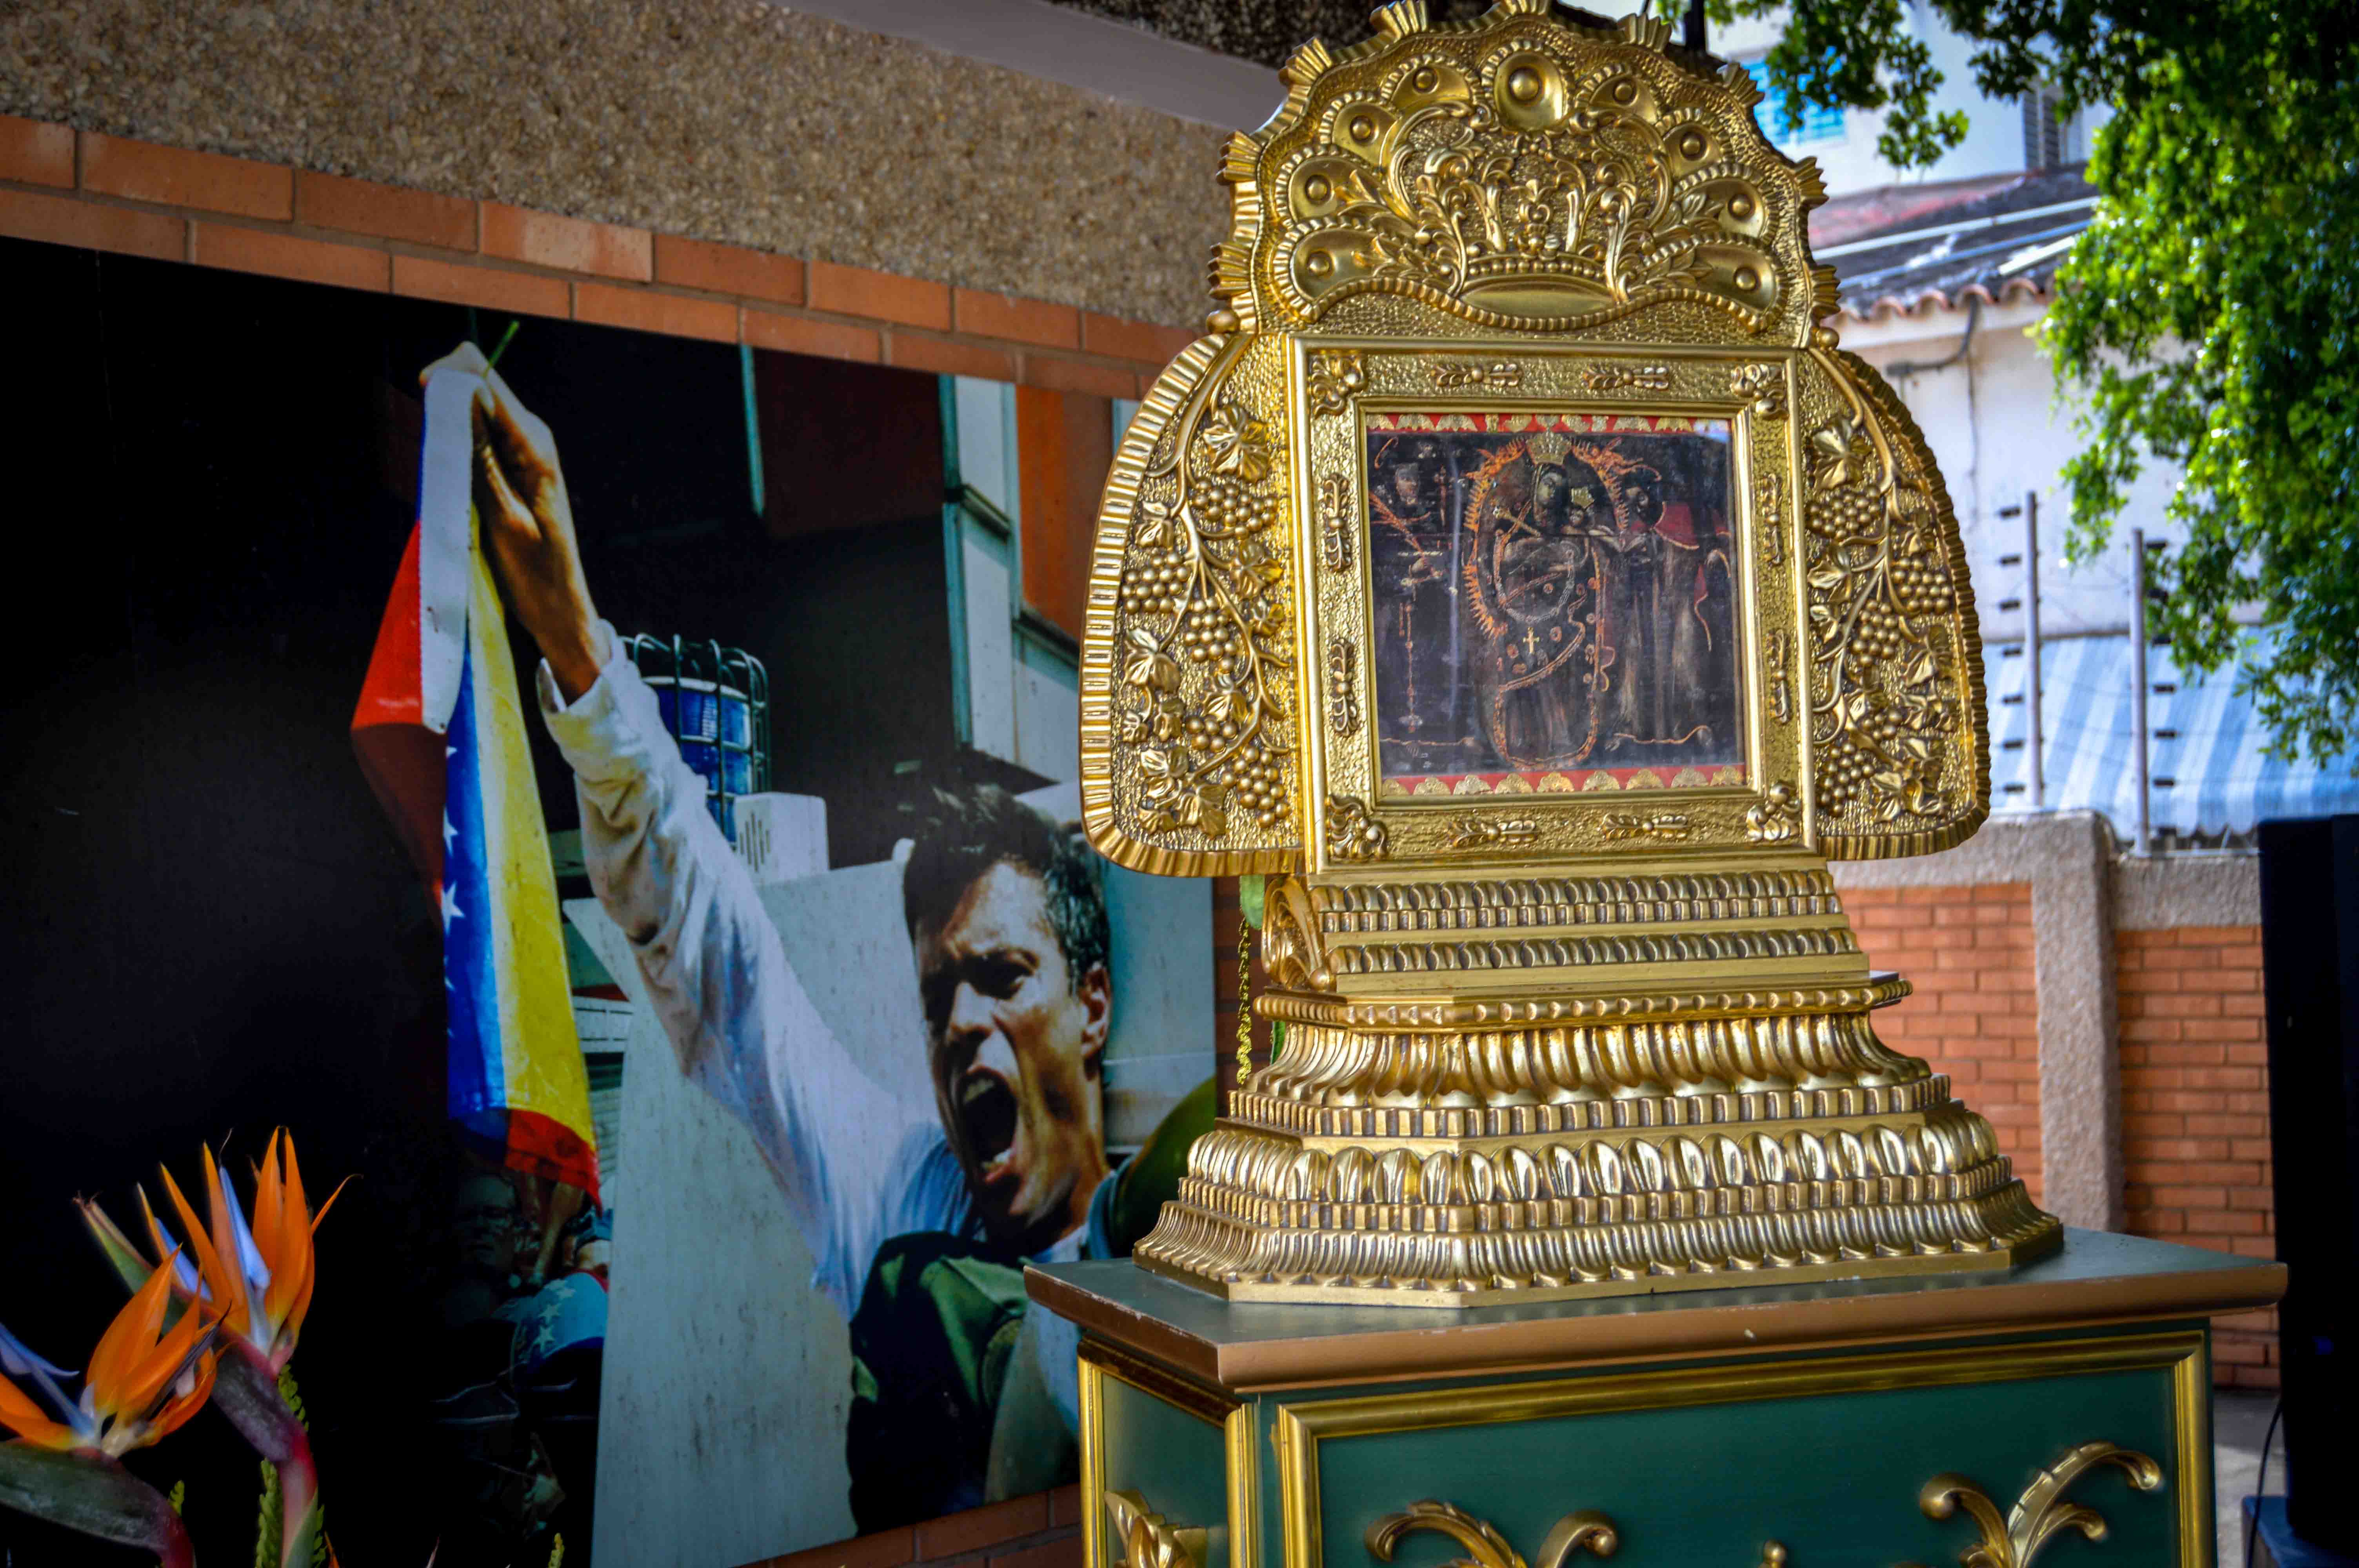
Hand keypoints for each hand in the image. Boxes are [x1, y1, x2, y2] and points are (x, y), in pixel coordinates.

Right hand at [420, 342, 604, 701]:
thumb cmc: (535, 570)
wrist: (558, 604)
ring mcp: (519, 449)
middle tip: (429, 442)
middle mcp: (529, 435)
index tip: (421, 394)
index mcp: (534, 443)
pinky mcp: (507, 465)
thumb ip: (481, 457)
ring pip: (471, 408)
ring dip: (446, 423)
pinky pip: (474, 434)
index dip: (448, 376)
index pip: (485, 379)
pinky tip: (447, 473)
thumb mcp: (502, 517)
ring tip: (440, 464)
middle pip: (476, 383)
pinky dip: (454, 444)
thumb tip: (463, 398)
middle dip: (444, 396)